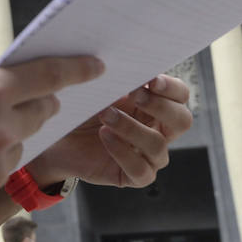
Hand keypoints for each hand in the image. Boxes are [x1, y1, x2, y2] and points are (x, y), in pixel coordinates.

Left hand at [26, 74, 190, 187]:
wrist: (59, 140)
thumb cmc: (82, 110)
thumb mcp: (98, 91)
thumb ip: (117, 80)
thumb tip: (126, 65)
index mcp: (155, 105)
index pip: (180, 95)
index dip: (172, 88)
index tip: (151, 79)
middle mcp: (158, 130)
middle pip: (182, 121)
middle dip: (160, 106)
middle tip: (134, 94)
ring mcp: (149, 156)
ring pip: (158, 145)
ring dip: (132, 128)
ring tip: (105, 115)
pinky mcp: (135, 176)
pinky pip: (141, 170)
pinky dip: (122, 152)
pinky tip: (104, 136)